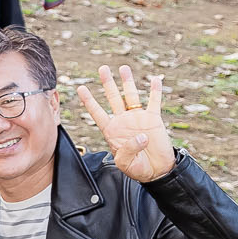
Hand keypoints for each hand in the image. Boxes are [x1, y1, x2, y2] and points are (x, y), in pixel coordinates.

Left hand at [77, 64, 173, 182]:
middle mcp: (122, 121)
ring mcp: (138, 118)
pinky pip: (154, 102)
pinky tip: (155, 80)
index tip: (80, 88)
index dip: (89, 101)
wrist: (157, 170)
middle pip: (113, 98)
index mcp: (111, 130)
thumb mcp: (125, 163)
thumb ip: (128, 150)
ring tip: (123, 68)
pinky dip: (155, 91)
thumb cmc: (137, 168)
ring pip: (131, 96)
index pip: (97, 113)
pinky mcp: (153, 119)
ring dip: (128, 82)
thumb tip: (141, 136)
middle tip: (102, 68)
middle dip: (107, 83)